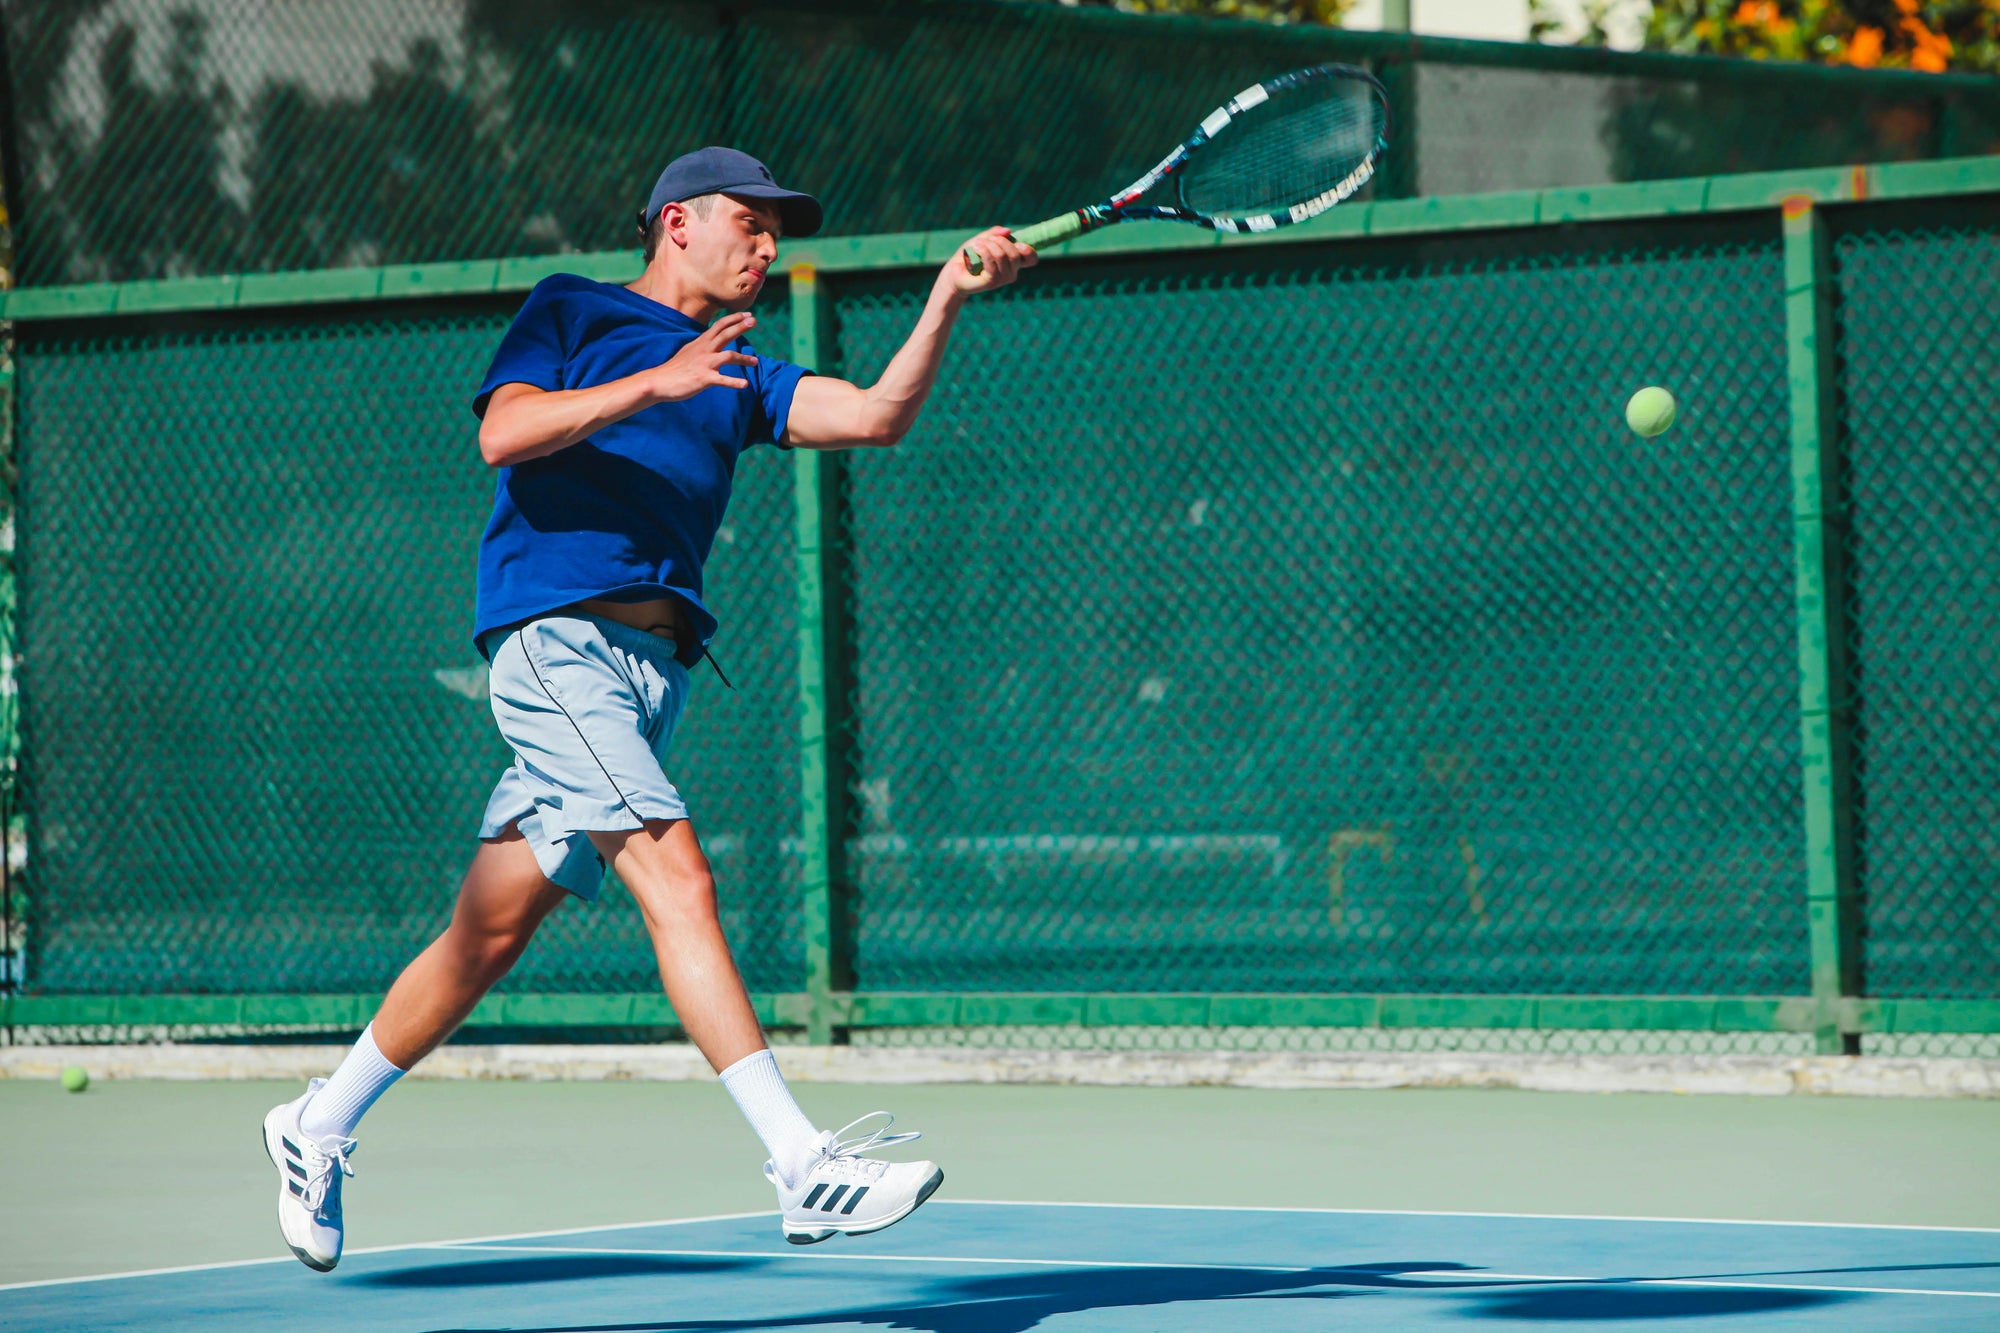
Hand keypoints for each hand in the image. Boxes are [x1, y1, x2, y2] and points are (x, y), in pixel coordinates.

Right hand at [645, 311, 759, 401]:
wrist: (660, 381)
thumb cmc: (676, 368)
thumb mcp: (689, 351)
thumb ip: (702, 345)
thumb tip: (711, 338)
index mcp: (701, 343)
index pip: (720, 326)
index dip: (734, 319)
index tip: (748, 316)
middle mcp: (704, 350)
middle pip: (725, 334)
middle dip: (740, 327)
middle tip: (754, 321)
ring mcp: (704, 364)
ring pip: (728, 356)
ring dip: (743, 358)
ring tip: (756, 361)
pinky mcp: (703, 378)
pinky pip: (723, 380)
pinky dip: (734, 382)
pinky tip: (745, 384)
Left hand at [946, 227, 1037, 294]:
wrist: (954, 273)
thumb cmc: (970, 256)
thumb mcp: (983, 240)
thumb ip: (995, 234)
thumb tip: (1008, 231)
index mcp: (1013, 263)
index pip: (1031, 259)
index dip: (1029, 250)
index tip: (1018, 243)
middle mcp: (1011, 273)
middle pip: (1015, 253)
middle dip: (999, 241)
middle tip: (985, 240)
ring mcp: (1002, 279)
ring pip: (1003, 255)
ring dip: (989, 245)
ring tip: (977, 245)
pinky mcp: (992, 282)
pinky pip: (992, 263)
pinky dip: (984, 251)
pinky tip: (976, 248)